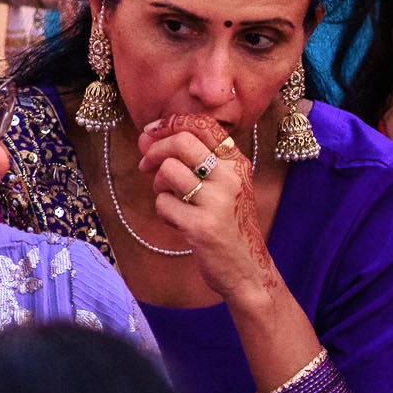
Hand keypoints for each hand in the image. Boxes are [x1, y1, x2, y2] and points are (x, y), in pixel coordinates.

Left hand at [138, 114, 286, 311]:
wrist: (247, 269)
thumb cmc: (230, 225)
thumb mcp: (225, 187)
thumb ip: (194, 161)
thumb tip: (147, 138)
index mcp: (238, 163)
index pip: (203, 124)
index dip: (171, 122)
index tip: (151, 132)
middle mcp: (231, 178)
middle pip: (181, 142)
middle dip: (155, 150)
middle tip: (145, 164)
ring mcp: (217, 202)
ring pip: (168, 171)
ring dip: (158, 185)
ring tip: (169, 199)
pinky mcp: (201, 226)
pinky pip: (163, 204)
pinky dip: (163, 211)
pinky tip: (176, 221)